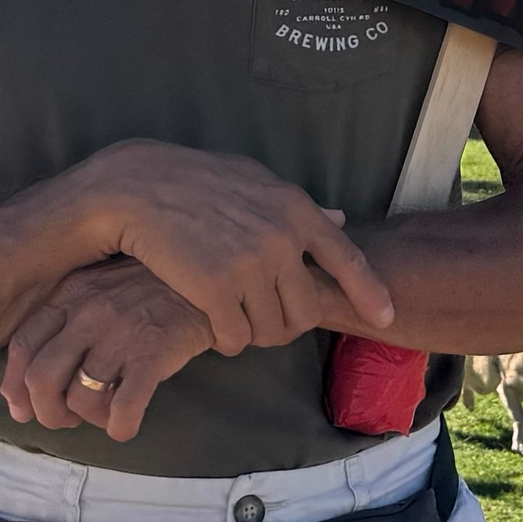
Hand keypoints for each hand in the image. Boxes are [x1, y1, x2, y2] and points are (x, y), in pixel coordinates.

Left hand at [1, 258, 212, 441]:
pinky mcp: (153, 352)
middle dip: (48, 411)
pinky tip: (126, 426)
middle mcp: (89, 311)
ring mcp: (120, 332)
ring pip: (80, 398)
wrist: (205, 281)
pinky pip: (124, 407)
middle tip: (66, 419)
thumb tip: (22, 390)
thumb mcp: (98, 291)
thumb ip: (62, 325)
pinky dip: (120, 427)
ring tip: (105, 414)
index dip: (16, 385)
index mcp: (70, 294)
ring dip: (89, 419)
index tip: (24, 409)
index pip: (22, 345)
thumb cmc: (148, 291)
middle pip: (42, 378)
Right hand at [65, 140, 392, 355]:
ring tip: (233, 315)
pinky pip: (236, 338)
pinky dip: (226, 339)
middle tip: (264, 318)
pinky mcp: (217, 290)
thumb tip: (341, 221)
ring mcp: (250, 265)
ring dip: (254, 332)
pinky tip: (212, 322)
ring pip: (271, 330)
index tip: (385, 319)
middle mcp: (280, 238)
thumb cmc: (196, 182)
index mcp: (295, 209)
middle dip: (287, 322)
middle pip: (306, 310)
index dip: (369, 294)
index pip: (347, 260)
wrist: (138, 187)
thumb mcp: (255, 183)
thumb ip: (298, 209)